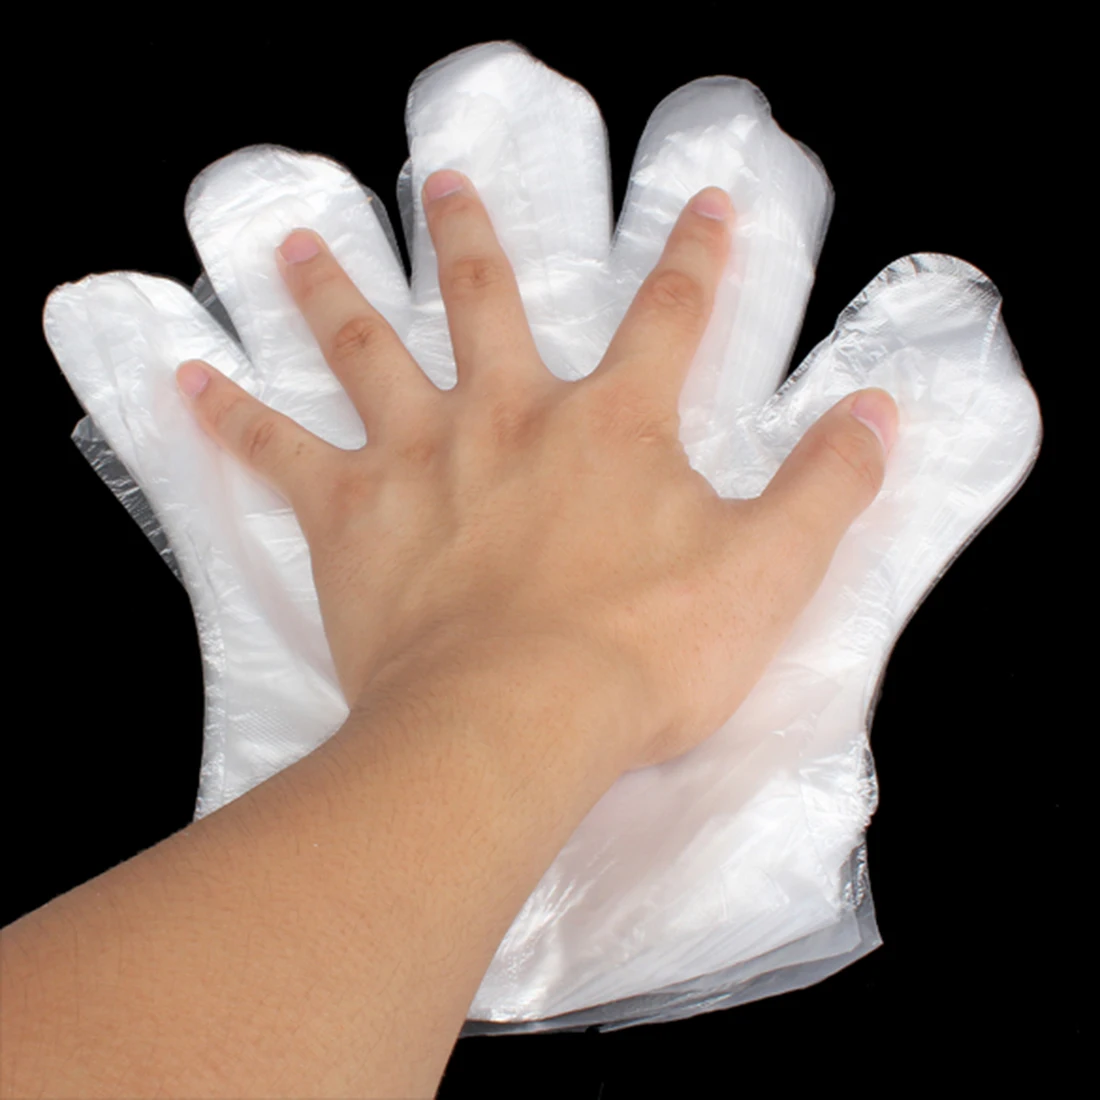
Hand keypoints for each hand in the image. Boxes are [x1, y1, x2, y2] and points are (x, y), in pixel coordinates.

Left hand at [176, 170, 895, 771]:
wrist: (520, 719)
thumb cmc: (645, 652)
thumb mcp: (769, 571)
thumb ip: (828, 487)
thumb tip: (879, 415)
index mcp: (613, 425)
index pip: (670, 317)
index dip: (696, 259)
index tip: (705, 205)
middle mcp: (510, 415)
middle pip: (488, 301)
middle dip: (471, 237)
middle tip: (440, 180)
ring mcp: (422, 457)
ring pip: (369, 349)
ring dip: (334, 291)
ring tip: (299, 242)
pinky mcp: (351, 517)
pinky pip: (277, 453)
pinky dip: (231, 415)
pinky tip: (188, 378)